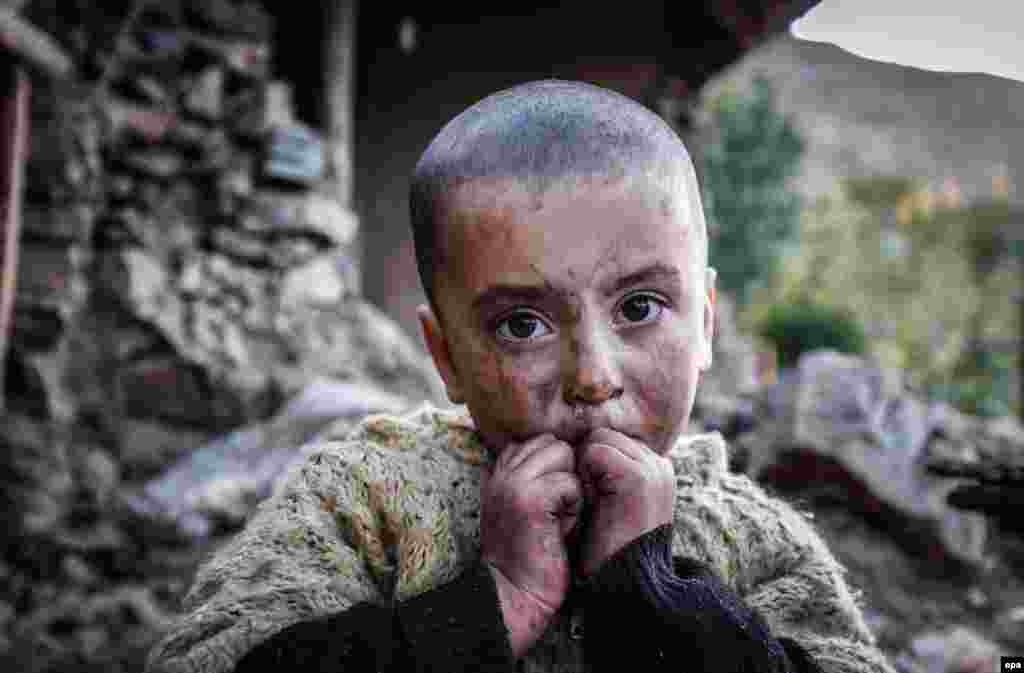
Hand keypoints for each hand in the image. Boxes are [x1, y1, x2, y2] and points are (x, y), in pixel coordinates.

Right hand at [480, 434, 582, 655]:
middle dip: (565, 471)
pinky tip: (561, 527)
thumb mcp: (526, 509)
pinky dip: (574, 505)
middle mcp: (501, 473)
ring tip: (560, 515)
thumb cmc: (531, 555)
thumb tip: (565, 451)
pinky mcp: (528, 499)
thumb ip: (535, 479)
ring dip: (571, 485)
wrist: (517, 594)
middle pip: (552, 443)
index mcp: (498, 473)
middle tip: (558, 508)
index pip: (536, 441)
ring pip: (562, 455)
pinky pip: (569, 483)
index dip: (555, 465)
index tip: (552, 500)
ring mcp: (512, 483)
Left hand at [577, 428, 674, 577]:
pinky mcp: (638, 477)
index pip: (613, 439)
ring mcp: (652, 469)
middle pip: (605, 434)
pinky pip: (594, 451)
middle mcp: (660, 465)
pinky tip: (590, 501)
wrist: (625, 584)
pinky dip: (584, 473)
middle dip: (588, 460)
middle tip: (588, 498)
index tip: (591, 495)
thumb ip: (607, 474)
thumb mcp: (613, 503)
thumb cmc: (609, 549)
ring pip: (599, 438)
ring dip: (584, 466)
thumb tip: (579, 446)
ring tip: (591, 501)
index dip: (592, 463)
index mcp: (657, 470)